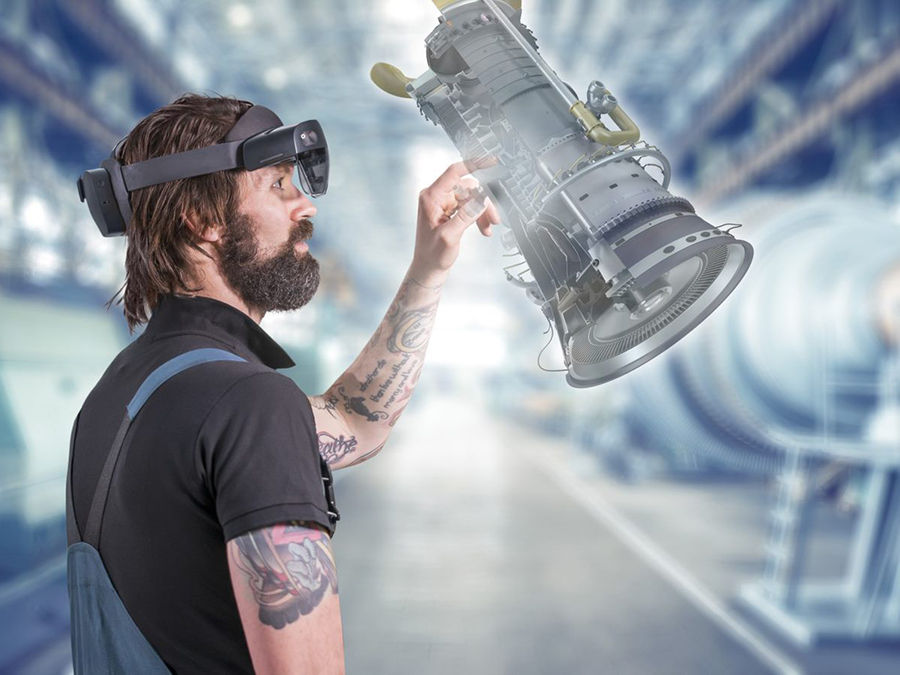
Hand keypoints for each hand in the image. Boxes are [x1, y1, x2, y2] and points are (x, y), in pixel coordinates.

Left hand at [410, 161, 501, 282]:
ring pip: (471, 198)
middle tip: (495, 218)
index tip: (491, 160)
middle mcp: (436, 197)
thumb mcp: (450, 235)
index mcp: (431, 197)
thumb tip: (482, 198)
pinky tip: (484, 229)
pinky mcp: (449, 212)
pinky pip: (469, 207)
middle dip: (483, 202)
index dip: (474, 164)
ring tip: (489, 228)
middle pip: (467, 188)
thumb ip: (467, 215)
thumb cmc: (432, 256)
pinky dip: (478, 216)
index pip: (454, 172)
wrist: (428, 269)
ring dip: (482, 212)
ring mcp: (442, 204)